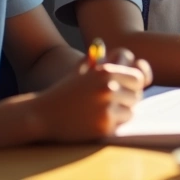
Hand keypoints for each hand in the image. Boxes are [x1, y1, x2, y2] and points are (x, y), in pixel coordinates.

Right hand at [31, 53, 149, 141]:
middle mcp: (109, 87)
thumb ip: (102, 60)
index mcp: (106, 71)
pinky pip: (120, 125)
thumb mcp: (81, 70)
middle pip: (136, 95)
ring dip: (120, 114)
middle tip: (112, 105)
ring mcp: (107, 107)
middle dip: (127, 100)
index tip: (124, 90)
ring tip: (101, 113)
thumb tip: (126, 55)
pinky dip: (111, 125)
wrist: (40, 114)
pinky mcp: (104, 125)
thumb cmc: (63, 92)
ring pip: (130, 111)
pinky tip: (94, 122)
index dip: (133, 85)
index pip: (138, 78)